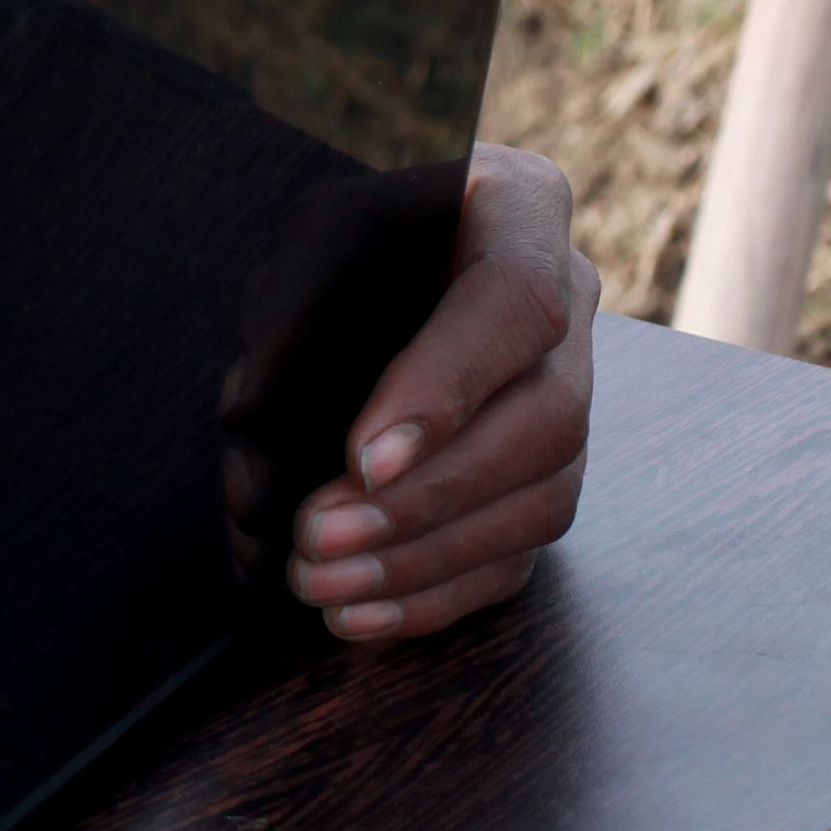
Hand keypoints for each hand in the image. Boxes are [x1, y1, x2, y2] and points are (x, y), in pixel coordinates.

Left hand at [289, 146, 594, 641]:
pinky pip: (523, 551)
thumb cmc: (347, 231)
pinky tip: (361, 616)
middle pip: (546, 423)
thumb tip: (255, 419)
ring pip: (543, 501)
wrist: (388, 253)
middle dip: (426, 499)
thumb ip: (291, 306)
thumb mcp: (310, 231)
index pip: (512, 304)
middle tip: (316, 537)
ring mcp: (575, 394)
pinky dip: (439, 593)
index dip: (445, 389)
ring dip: (426, 559)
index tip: (362, 459)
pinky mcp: (549, 471)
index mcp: (523, 214)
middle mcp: (573, 309)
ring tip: (323, 585)